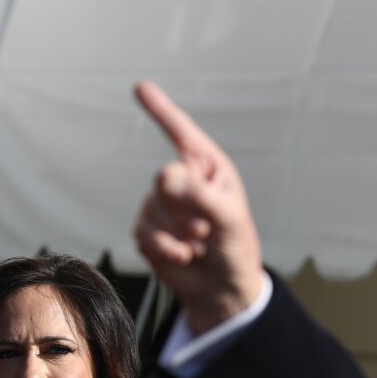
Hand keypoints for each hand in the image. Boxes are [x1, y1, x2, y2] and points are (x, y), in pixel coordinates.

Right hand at [133, 80, 264, 333]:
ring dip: (178, 234)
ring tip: (199, 245)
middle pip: (165, 180)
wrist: (222, 290)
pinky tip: (184, 257)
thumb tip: (164, 177)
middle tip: (207, 231)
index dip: (161, 110)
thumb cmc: (235, 249)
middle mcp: (185, 181)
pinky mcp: (149, 230)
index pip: (182, 134)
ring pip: (153, 209)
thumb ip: (200, 196)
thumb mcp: (229, 220)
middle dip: (186, 211)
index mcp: (209, 169)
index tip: (141, 87)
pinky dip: (165, 249)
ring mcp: (163, 205)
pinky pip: (143, 232)